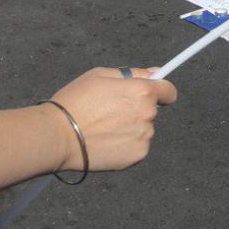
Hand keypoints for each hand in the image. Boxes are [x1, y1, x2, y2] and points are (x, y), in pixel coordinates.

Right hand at [47, 66, 177, 171]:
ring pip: (143, 129)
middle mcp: (148, 114)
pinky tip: (105, 142)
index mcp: (142, 91)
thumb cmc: (76, 101)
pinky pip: (137, 146)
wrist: (58, 136)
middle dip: (137, 109)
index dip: (160, 91)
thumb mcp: (100, 75)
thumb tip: (156, 73)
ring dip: (131, 128)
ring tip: (103, 128)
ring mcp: (144, 137)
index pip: (169, 91)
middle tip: (109, 112)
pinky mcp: (137, 156)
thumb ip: (133, 73)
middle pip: (152, 110)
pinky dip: (125, 144)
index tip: (151, 94)